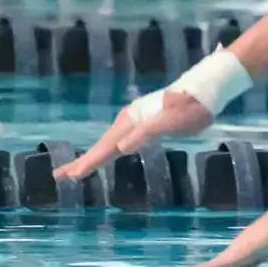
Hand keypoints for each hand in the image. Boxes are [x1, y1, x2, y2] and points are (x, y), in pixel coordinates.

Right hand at [54, 90, 212, 182]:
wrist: (207, 90)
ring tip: (74, 171)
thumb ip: (146, 133)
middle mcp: (130, 119)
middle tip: (60, 176)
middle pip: (102, 145)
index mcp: (132, 120)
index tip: (72, 176)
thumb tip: (121, 148)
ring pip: (109, 142)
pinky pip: (120, 140)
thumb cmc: (192, 106)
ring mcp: (136, 121)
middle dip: (82, 161)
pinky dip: (108, 150)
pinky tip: (107, 154)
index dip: (89, 162)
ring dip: (92, 156)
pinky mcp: (144, 124)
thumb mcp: (171, 121)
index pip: (106, 146)